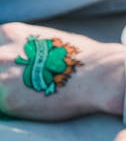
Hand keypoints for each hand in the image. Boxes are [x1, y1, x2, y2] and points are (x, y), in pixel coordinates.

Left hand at [0, 22, 123, 119]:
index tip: (17, 70)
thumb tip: (28, 61)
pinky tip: (34, 106)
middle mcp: (1, 53)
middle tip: (27, 84)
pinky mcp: (8, 101)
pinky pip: (3, 107)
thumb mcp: (51, 39)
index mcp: (11, 33)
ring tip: (32, 97)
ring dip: (10, 93)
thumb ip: (30, 48)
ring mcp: (1, 77)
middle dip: (8, 77)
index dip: (8, 62)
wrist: (101, 76)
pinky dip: (16, 108)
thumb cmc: (86, 58)